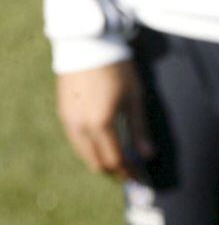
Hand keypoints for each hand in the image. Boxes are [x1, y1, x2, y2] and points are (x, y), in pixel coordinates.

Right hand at [56, 60, 154, 179]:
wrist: (88, 45)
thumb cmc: (118, 70)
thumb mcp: (134, 99)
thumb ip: (139, 129)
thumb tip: (148, 155)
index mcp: (101, 124)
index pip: (115, 160)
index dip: (129, 172)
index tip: (141, 178)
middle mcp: (81, 127)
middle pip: (97, 162)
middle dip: (115, 172)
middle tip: (131, 174)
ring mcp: (69, 121)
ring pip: (84, 154)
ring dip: (102, 162)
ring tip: (120, 162)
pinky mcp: (64, 113)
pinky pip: (77, 141)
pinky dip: (91, 150)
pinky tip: (104, 145)